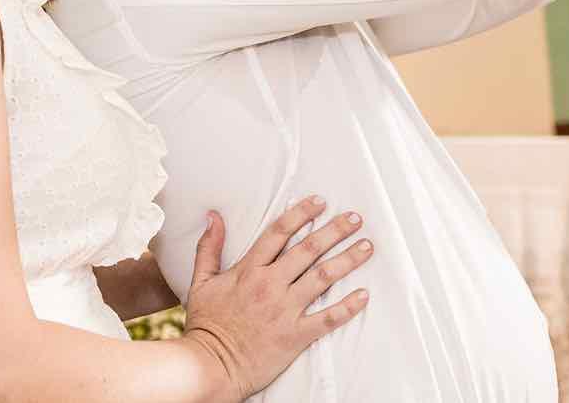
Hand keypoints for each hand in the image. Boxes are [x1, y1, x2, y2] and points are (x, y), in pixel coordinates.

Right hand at [181, 196, 372, 402]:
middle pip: (308, 249)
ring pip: (323, 278)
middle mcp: (270, 284)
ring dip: (347, 260)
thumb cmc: (205, 325)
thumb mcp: (201, 281)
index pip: (280, 232)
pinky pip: (326, 318)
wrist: (209, 366)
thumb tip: (214, 217)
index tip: (320, 202)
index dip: (302, 213)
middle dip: (335, 230)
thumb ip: (209, 247)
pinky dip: (347, 307)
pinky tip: (363, 295)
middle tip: (355, 218)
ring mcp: (285, 310)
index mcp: (249, 269)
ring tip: (366, 247)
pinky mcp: (295, 336)